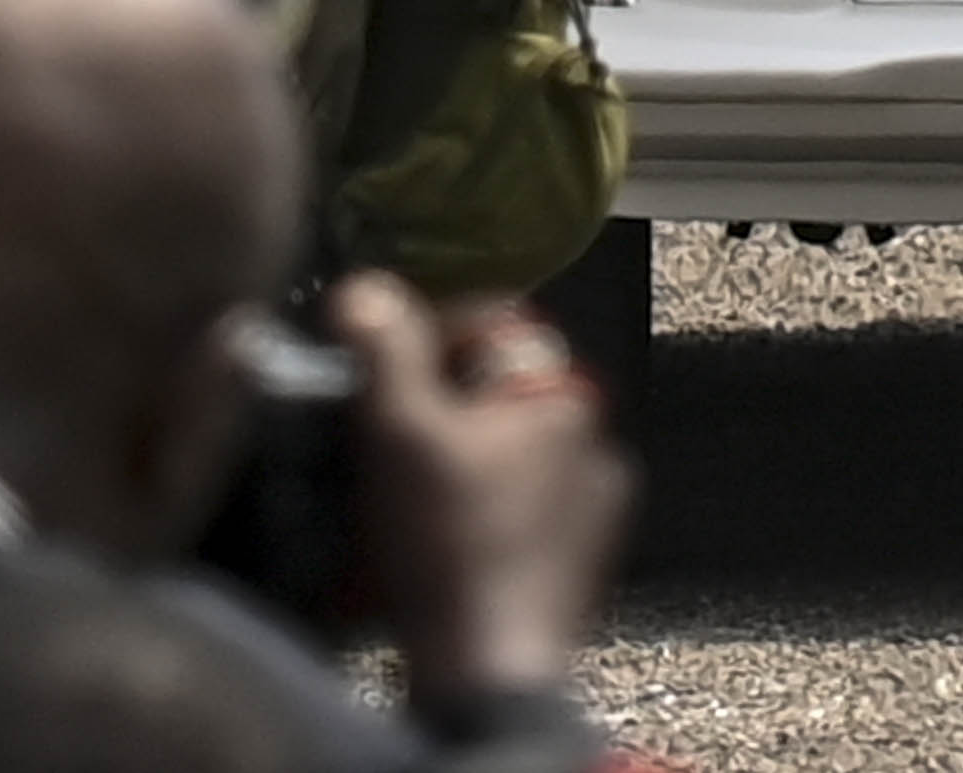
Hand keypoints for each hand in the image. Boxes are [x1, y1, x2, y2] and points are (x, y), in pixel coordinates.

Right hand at [331, 271, 633, 726]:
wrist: (489, 672)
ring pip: (507, 448)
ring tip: (404, 484)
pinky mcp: (578, 564)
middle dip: (438, 398)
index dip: (425, 329)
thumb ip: (384, 346)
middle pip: (497, 387)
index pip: (494, 319)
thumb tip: (366, 290)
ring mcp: (594, 510)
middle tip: (383, 427)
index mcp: (566, 397)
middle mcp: (595, 443)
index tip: (378, 362)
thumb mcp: (399, 430)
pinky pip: (520, 506)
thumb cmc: (449, 546)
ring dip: (459, 453)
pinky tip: (442, 531)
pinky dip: (481, 506)